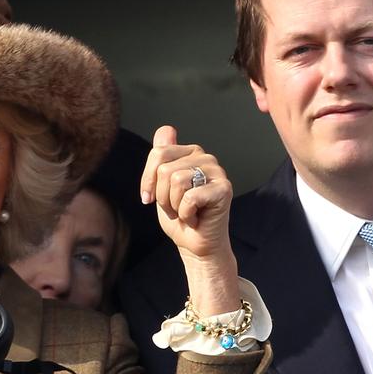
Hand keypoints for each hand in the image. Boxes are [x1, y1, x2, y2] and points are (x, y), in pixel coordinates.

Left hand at [141, 125, 239, 313]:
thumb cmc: (178, 216)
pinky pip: (189, 197)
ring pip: (176, 181)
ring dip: (173, 205)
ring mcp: (217, 171)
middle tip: (175, 208)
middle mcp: (205, 156)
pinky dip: (186, 214)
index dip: (148, 180)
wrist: (196, 245)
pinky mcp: (224, 188)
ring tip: (185, 212)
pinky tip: (196, 217)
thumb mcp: (160, 186)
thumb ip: (162, 157)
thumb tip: (166, 128)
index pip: (157, 153)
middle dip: (162, 196)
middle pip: (164, 169)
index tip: (149, 198)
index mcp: (190, 152)